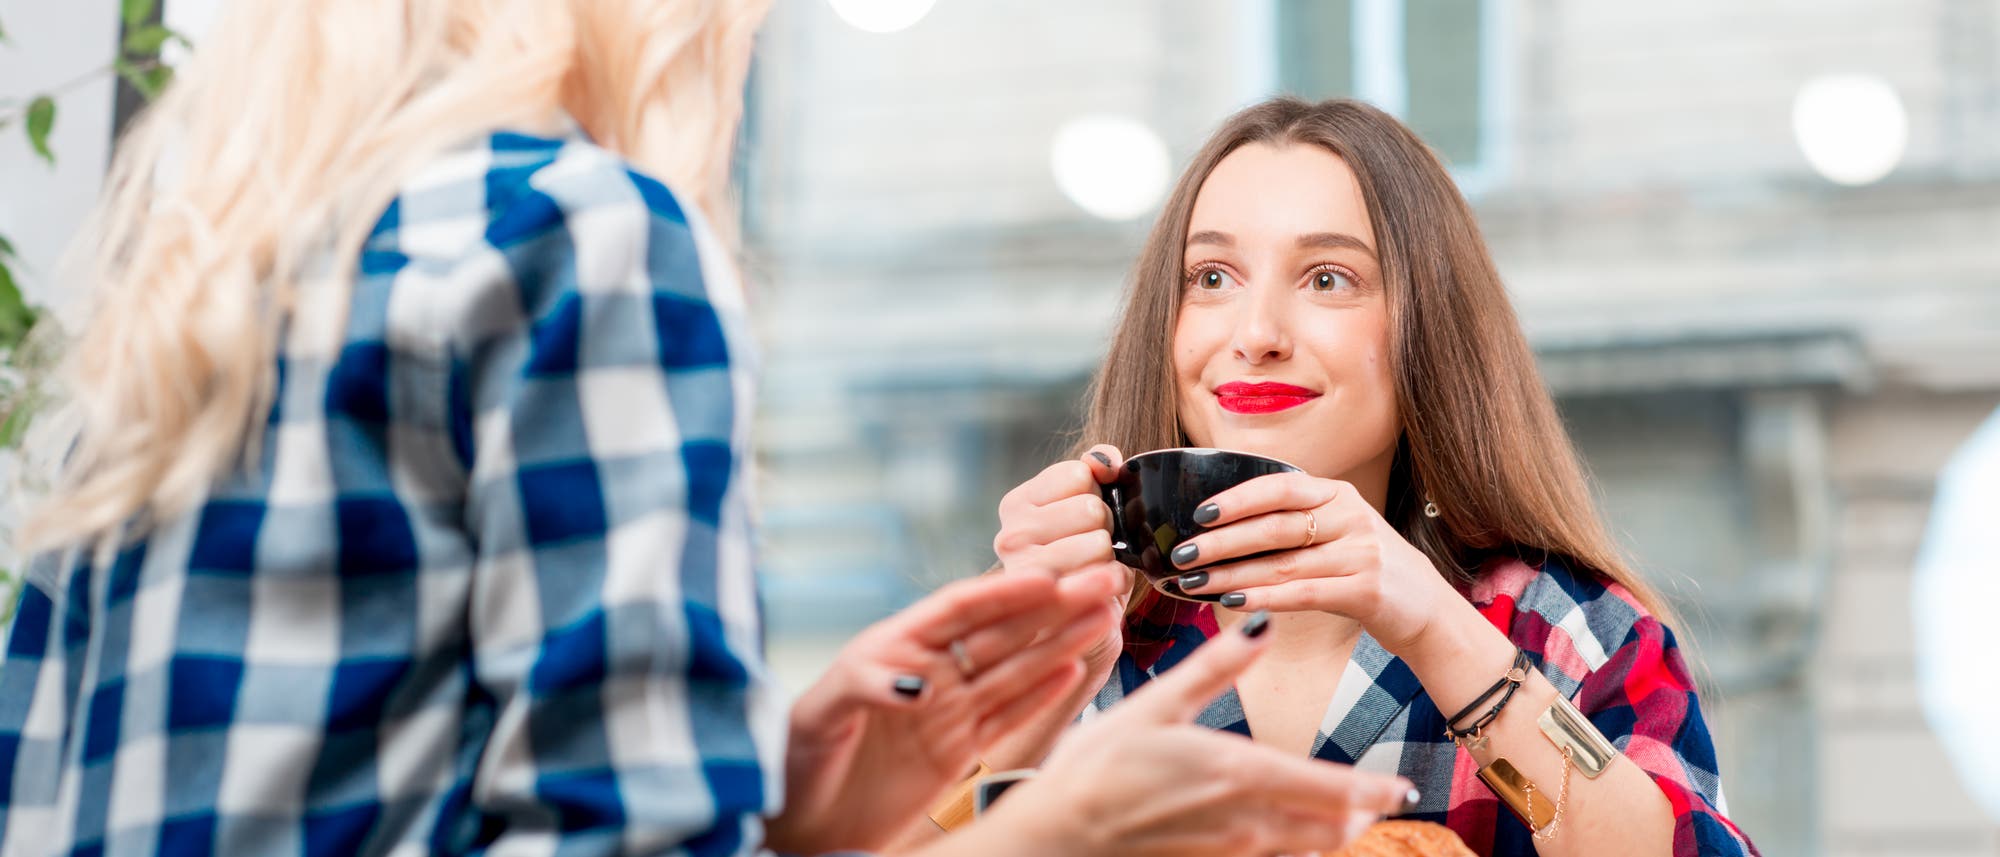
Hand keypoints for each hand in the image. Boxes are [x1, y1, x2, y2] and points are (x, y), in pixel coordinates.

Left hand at [765, 566, 1123, 854]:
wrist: (796, 820)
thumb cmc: (794, 757)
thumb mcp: (819, 712)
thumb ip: (865, 686)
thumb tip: (917, 683)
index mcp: (893, 647)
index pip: (958, 610)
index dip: (1003, 592)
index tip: (1046, 578)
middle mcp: (928, 672)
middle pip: (1000, 632)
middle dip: (1051, 606)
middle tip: (1100, 582)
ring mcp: (947, 710)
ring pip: (1015, 669)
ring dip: (1060, 642)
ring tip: (1104, 615)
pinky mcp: (957, 751)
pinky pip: (1008, 716)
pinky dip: (1043, 694)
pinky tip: (1075, 669)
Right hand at [969, 612, 1416, 856]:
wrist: (1058, 831)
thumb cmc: (1098, 764)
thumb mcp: (1156, 703)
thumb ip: (1215, 668)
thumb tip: (1262, 626)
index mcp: (1237, 772)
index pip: (1329, 789)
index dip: (1374, 791)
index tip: (1405, 786)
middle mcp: (1243, 819)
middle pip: (1328, 829)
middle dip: (1361, 814)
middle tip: (1383, 798)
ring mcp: (1227, 849)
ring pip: (1303, 850)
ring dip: (1332, 833)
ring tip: (1347, 814)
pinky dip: (1292, 847)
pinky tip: (1287, 831)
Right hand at [993, 444, 1132, 683]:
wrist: (1075, 622)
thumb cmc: (1084, 557)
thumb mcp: (1086, 505)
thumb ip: (1096, 471)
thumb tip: (1106, 460)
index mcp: (1016, 504)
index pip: (1079, 472)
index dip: (1097, 492)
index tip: (1085, 517)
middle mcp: (1010, 535)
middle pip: (1091, 508)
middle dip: (1106, 527)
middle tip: (1093, 549)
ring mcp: (1027, 573)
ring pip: (1100, 542)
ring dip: (1113, 558)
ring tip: (1095, 570)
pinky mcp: (1052, 604)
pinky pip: (1109, 575)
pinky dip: (1118, 581)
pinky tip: (1100, 590)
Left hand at [1170, 473, 1454, 654]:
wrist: (1427, 609)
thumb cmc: (1367, 569)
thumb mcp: (1339, 530)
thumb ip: (1295, 522)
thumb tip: (1223, 527)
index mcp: (1338, 496)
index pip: (1280, 487)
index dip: (1238, 498)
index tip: (1199, 513)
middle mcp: (1351, 518)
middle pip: (1274, 527)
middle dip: (1221, 542)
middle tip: (1181, 554)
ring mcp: (1361, 554)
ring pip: (1282, 564)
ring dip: (1230, 575)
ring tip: (1193, 583)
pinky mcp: (1366, 590)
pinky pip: (1303, 593)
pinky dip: (1264, 598)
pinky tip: (1233, 604)